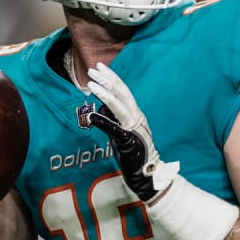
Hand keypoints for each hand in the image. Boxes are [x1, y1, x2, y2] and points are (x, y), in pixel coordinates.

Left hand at [86, 63, 178, 201]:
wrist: (148, 172)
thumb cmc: (135, 153)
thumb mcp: (121, 133)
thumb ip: (112, 121)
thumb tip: (99, 112)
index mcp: (134, 113)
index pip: (122, 91)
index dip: (111, 78)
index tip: (99, 68)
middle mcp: (136, 116)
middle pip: (122, 92)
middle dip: (107, 79)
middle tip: (93, 69)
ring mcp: (133, 127)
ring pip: (119, 105)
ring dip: (104, 93)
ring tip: (91, 83)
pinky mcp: (129, 140)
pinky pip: (116, 129)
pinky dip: (104, 121)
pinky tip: (92, 115)